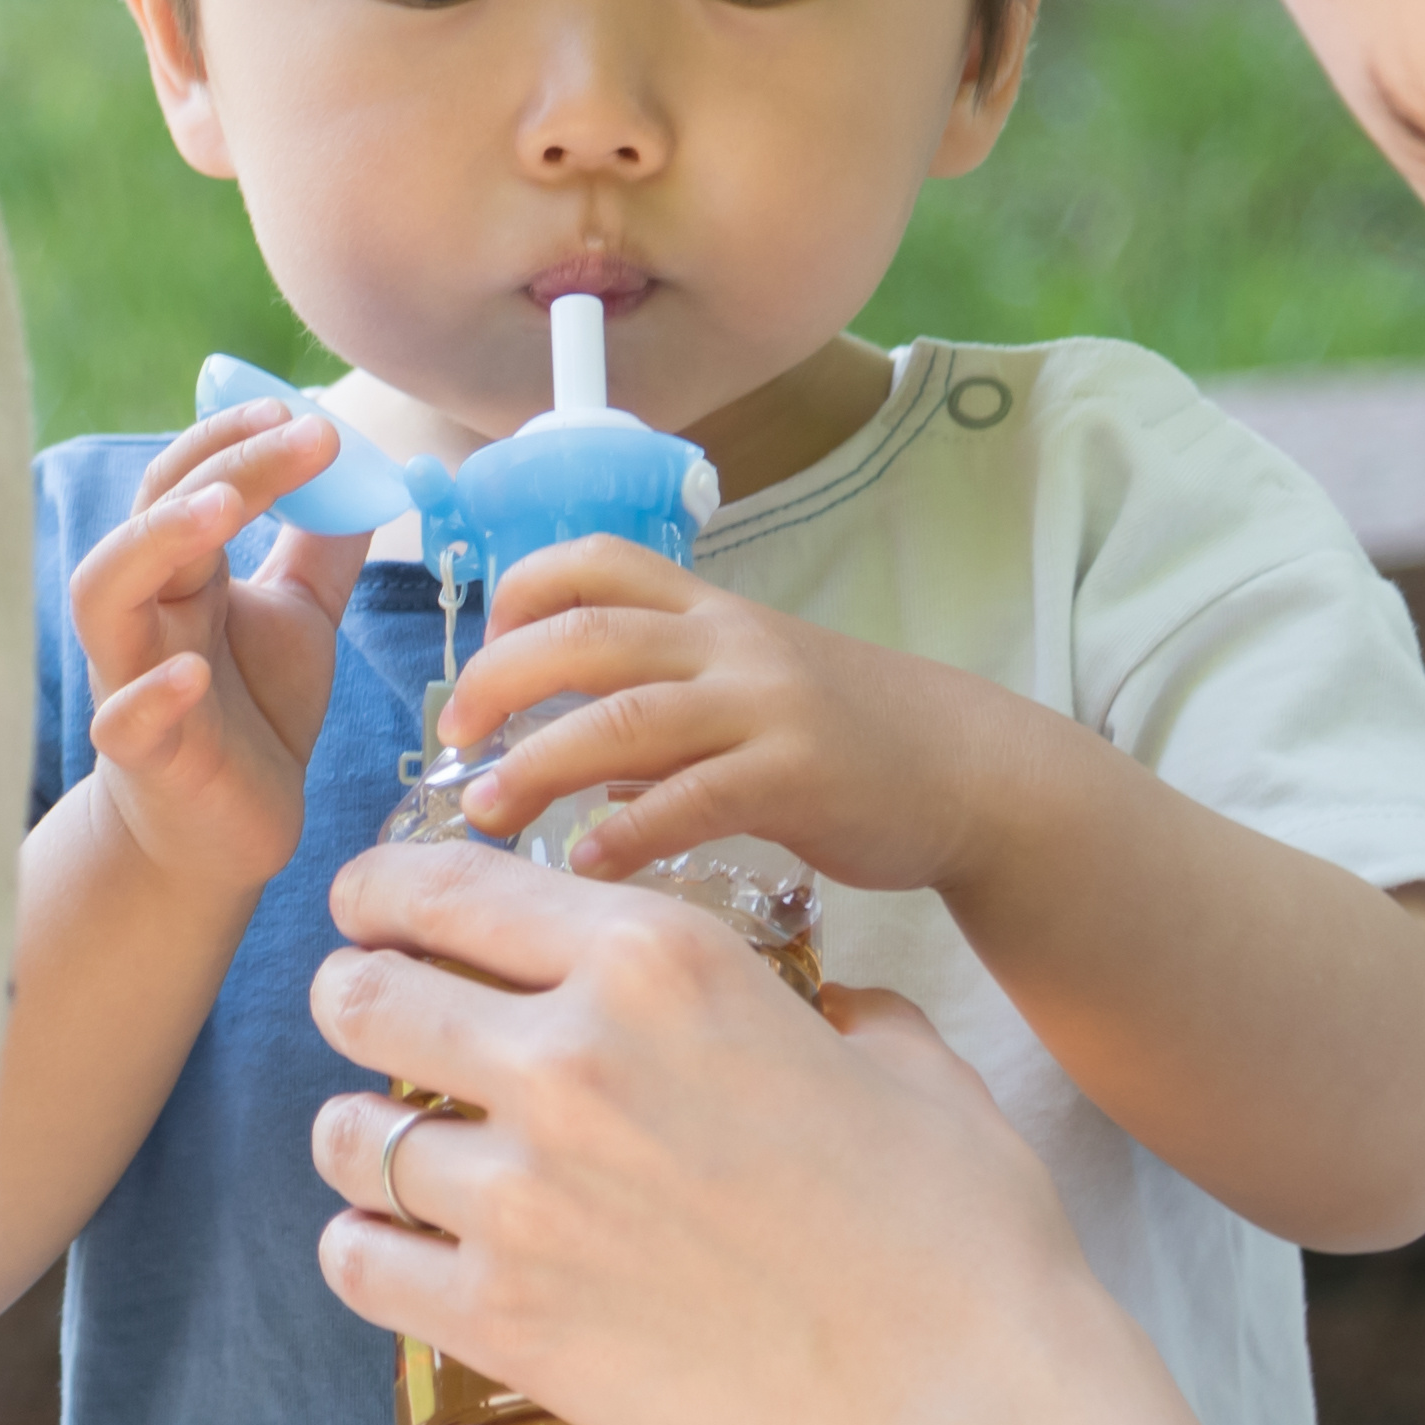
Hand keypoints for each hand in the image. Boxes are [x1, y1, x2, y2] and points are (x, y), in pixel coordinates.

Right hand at [71, 403, 375, 896]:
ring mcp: (132, 679)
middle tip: (303, 437)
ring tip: (221, 508)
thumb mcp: (298, 618)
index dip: (234, 439)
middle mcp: (146, 613)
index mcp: (181, 573)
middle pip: (154, 516)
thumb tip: (367, 472)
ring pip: (104, 594)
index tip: (303, 413)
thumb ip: (320, 548)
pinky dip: (150, 694)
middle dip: (224, 465)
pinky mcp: (143, 758)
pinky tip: (191, 674)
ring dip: (155, 542)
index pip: (187, 481)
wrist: (218, 830)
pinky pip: (123, 719)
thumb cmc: (249, 712)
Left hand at [303, 833, 1136, 1424]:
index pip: (442, 887)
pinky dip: (367, 1251)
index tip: (368, 910)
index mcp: (657, 961)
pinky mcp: (503, 1319)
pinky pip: (357, 1261)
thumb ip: (829, 1007)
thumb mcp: (902, 1060)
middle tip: (374, 1028)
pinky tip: (404, 1253)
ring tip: (395, 1155)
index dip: (381, 892)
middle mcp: (568, 1056)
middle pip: (362, 996)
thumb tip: (822, 1006)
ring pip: (344, 1136)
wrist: (964, 1407)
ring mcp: (521, 1193)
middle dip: (357, 1002)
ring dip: (360, 1138)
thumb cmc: (959, 1233)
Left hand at [434, 535, 1071, 898]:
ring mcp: (766, 706)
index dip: (519, 596)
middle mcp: (731, 643)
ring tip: (485, 812)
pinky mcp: (798, 776)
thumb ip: (661, 714)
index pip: (594, 560)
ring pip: (624, 715)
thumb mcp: (749, 696)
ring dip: (538, 764)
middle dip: (498, 681)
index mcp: (711, 610)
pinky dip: (628, 830)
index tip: (482, 658)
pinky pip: (694, 797)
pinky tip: (588, 863)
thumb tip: (571, 764)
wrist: (973, 770)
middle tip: (451, 743)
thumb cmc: (849, 738)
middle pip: (585, 633)